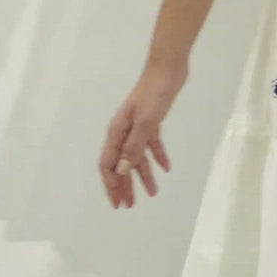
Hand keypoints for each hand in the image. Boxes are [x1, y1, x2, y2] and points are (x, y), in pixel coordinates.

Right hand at [99, 63, 185, 208]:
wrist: (168, 69)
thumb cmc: (154, 94)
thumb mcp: (145, 122)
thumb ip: (134, 147)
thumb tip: (122, 171)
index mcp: (117, 131)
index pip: (108, 164)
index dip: (111, 185)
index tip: (117, 203)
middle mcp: (124, 131)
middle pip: (121, 164)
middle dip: (124, 185)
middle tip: (129, 206)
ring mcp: (137, 126)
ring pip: (137, 156)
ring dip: (143, 175)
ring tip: (152, 193)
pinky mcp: (151, 121)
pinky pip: (151, 144)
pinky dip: (157, 156)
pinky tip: (166, 168)